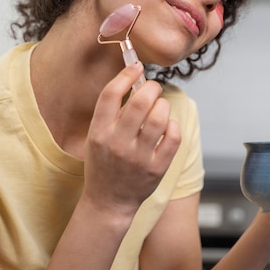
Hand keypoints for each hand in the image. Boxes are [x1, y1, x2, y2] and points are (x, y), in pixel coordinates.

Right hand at [82, 62, 181, 218]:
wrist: (108, 202)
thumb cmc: (104, 164)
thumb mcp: (97, 137)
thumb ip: (111, 113)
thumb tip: (134, 80)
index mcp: (99, 133)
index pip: (110, 95)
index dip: (126, 75)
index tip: (136, 67)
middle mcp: (117, 144)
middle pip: (140, 102)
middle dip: (151, 87)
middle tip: (153, 88)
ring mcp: (138, 158)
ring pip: (159, 117)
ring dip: (163, 105)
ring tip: (160, 107)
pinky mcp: (157, 168)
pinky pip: (173, 137)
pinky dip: (173, 125)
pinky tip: (167, 126)